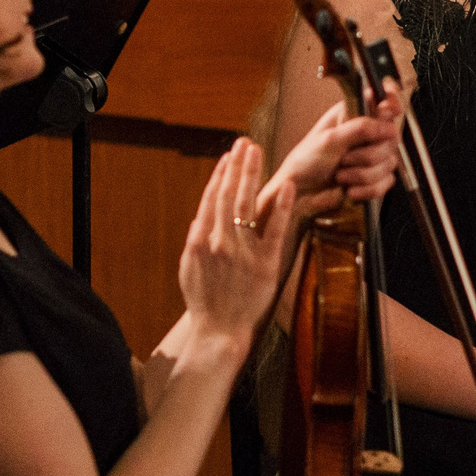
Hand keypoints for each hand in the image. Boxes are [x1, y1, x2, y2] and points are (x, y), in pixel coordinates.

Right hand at [177, 139, 298, 345]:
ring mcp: (243, 252)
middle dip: (237, 166)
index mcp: (200, 242)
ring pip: (248, 205)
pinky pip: (275, 230)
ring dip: (252, 176)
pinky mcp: (266, 264)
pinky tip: (288, 186)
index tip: (228, 157)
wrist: (219, 332)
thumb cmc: (204, 302)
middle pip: (229, 195)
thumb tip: (200, 217)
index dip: (220, 175)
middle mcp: (220, 242)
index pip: (211, 200)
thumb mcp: (188, 269)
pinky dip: (282, 207)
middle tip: (246, 143)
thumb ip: (194, 241)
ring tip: (257, 154)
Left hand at [265, 95, 401, 217]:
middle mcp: (366, 133)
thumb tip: (386, 125)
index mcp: (354, 115)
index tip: (388, 111)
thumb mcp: (330, 139)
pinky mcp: (374, 178)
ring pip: (389, 163)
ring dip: (362, 175)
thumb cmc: (305, 162)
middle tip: (344, 159)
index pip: (384, 102)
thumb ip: (360, 128)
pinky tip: (349, 189)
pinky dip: (365, 190)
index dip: (392, 103)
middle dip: (366, 156)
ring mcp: (371, 156)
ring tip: (340, 175)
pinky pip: (386, 183)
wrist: (300, 194)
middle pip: (391, 139)